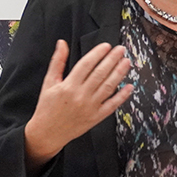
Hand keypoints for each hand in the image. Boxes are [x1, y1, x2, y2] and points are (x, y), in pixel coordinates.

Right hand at [24, 40, 132, 171]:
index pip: (86, 65)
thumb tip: (62, 43)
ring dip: (119, 73)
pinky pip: (112, 105)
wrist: (47, 133)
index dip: (97, 54)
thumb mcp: (49, 83)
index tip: (106, 46)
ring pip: (108, 87)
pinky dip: (122, 96)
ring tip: (126, 62)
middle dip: (112, 59)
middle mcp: (80, 96)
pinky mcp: (96, 117)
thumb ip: (57, 62)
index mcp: (68, 86)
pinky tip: (129, 87)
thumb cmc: (47, 108)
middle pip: (100, 73)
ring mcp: (90, 107)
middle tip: (121, 50)